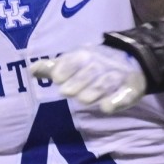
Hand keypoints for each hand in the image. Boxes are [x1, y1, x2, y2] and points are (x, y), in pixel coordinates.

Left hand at [31, 45, 146, 113]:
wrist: (130, 61)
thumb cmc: (91, 65)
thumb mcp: (72, 63)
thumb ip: (53, 68)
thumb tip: (31, 71)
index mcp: (87, 55)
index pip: (76, 59)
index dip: (66, 68)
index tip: (57, 78)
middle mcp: (103, 63)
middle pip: (91, 71)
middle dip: (79, 81)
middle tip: (66, 92)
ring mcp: (119, 75)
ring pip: (107, 82)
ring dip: (95, 90)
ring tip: (83, 100)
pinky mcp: (132, 87)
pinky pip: (127, 93)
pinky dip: (117, 101)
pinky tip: (106, 109)